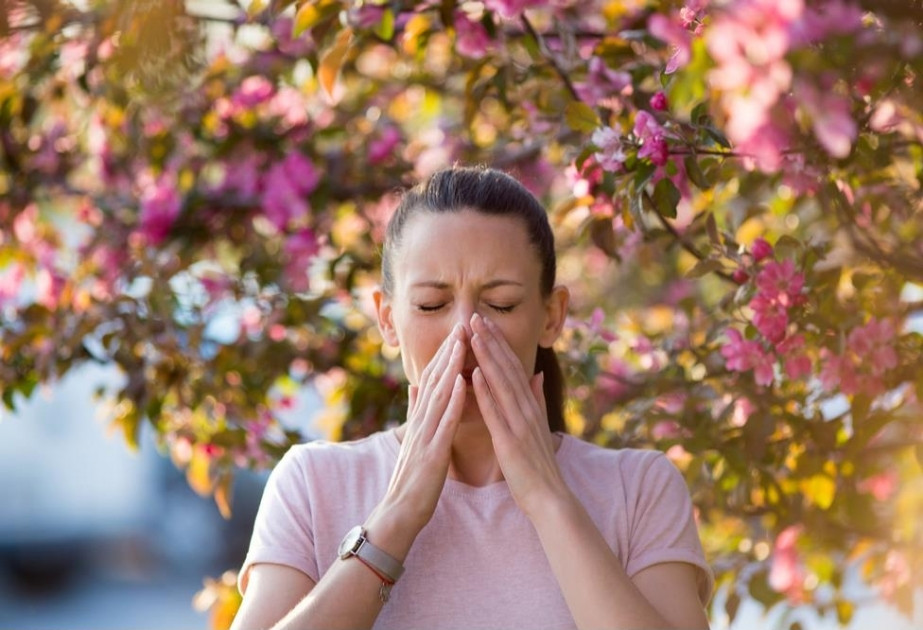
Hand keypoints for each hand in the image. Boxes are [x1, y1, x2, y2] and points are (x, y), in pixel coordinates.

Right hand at [375, 324, 467, 533]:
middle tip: (461, 324)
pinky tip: (462, 381)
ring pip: (438, 394)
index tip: (458, 331)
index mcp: (420, 419)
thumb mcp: (414, 439)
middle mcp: (420, 422)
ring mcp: (424, 436)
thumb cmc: (412, 479)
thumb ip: (415, 412)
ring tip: (462, 342)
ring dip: (450, 366)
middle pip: (435, 380)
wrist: (399, 513)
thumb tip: (414, 385)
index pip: (433, 380)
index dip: (445, 354)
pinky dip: (453, 400)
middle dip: (448, 351)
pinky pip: (444, 422)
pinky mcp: (432, 453)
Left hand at [469, 313, 571, 518]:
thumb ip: (536, 398)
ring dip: (486, 357)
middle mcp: (526, 408)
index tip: (484, 322)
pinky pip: (495, 412)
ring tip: (473, 334)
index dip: (498, 343)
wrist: (549, 498)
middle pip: (506, 368)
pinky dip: (485, 391)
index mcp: (529, 405)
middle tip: (475, 316)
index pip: (512, 367)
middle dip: (490, 340)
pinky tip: (474, 373)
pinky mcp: (509, 440)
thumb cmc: (538, 465)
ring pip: (501, 383)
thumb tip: (535, 374)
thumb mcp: (538, 425)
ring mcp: (519, 423)